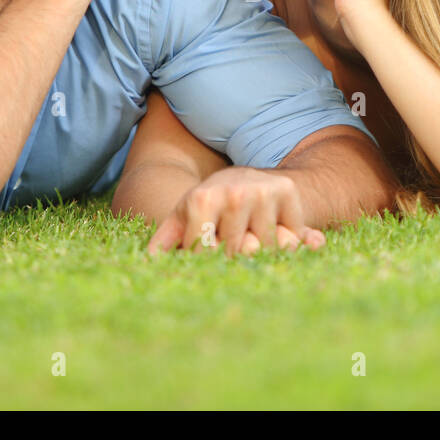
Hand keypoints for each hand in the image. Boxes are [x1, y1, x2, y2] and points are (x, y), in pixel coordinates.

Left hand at [146, 167, 325, 257]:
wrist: (243, 175)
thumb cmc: (209, 204)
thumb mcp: (183, 218)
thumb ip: (166, 241)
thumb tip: (148, 264)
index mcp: (202, 199)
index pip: (206, 253)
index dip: (207, 263)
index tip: (208, 258)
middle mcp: (233, 193)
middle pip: (236, 254)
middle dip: (233, 258)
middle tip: (232, 246)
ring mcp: (262, 191)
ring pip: (265, 248)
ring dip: (261, 252)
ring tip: (251, 238)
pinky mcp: (286, 191)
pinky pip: (291, 235)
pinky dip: (286, 243)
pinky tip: (275, 234)